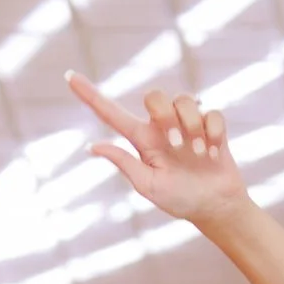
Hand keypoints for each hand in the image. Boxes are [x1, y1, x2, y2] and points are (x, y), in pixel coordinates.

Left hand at [67, 72, 252, 227]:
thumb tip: (92, 146)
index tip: (68, 77)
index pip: (111, 114)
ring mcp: (188, 124)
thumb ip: (124, 163)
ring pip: (185, 100)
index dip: (90, 95)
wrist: (214, 206)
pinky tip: (213, 154)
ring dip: (192, 127)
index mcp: (142, 140)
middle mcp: (162, 127)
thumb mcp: (148, 186)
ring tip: (199, 154)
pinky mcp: (211, 125)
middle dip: (165, 114)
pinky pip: (211, 113)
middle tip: (177, 143)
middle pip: (154, 96)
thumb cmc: (179, 199)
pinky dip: (213, 133)